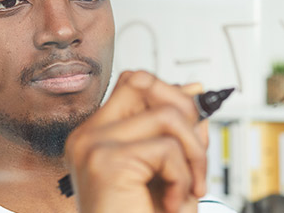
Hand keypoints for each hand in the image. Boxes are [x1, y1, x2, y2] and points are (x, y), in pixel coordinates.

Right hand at [64, 71, 208, 212]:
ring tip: (188, 190)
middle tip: (197, 160)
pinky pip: (168, 149)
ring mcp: (92, 146)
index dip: (170, 93)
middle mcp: (86, 138)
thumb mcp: (168, 174)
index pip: (133, 83)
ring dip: (194, 155)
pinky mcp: (107, 161)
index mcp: (94, 138)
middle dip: (187, 115)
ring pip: (168, 116)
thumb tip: (195, 91)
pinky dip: (183, 179)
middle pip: (145, 83)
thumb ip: (177, 133)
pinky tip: (172, 204)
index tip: (195, 117)